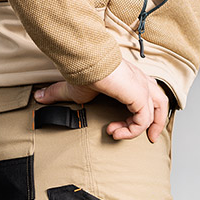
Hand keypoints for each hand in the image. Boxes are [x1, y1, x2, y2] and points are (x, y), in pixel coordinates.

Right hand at [34, 60, 168, 142]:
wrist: (85, 60)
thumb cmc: (81, 71)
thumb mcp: (71, 89)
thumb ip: (58, 95)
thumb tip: (38, 98)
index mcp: (131, 79)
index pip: (149, 95)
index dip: (145, 113)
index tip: (124, 127)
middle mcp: (140, 81)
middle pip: (161, 102)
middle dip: (158, 123)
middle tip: (149, 139)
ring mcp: (141, 87)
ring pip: (155, 112)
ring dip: (138, 130)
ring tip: (117, 135)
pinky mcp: (139, 95)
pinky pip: (142, 120)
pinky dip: (131, 131)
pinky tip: (114, 131)